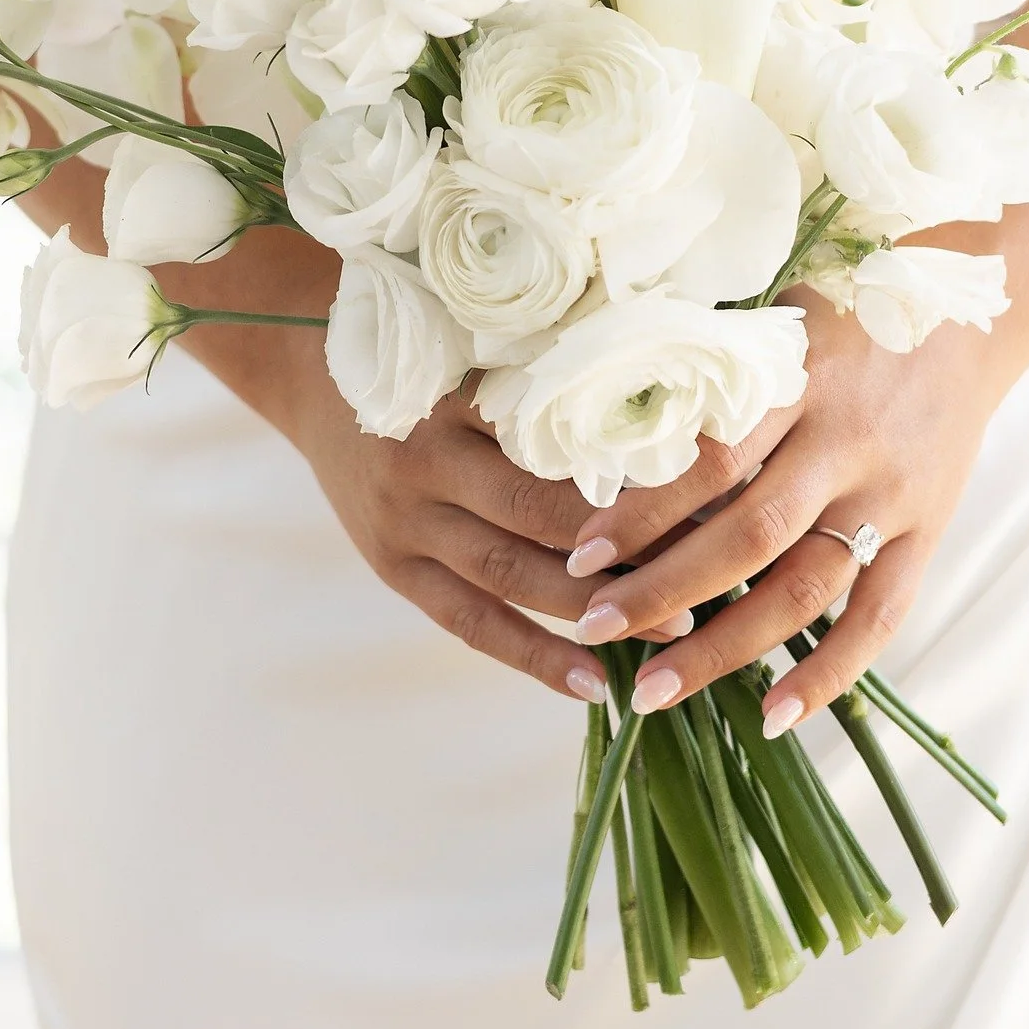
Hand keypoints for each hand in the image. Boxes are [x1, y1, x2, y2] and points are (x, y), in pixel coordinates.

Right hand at [281, 327, 692, 702]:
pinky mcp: (395, 568)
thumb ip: (561, 373)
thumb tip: (682, 412)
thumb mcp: (487, 342)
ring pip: (512, 575)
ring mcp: (406, 521)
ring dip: (596, 610)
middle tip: (716, 565)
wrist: (309, 371)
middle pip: (542, 511)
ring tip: (676, 631)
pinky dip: (533, 656)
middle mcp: (428, 458)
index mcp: (462, 391)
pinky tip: (592, 686)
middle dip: (633, 544)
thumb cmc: (428, 347)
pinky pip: (471, 623)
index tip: (720, 483)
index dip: (641, 465)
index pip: (565, 437)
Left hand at [565, 290, 1006, 732]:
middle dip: (663, 593)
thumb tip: (610, 446)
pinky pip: (879, 617)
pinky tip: (774, 717)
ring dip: (725, 648)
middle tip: (594, 631)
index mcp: (798, 384)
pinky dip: (828, 674)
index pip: (711, 463)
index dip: (643, 516)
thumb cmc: (846, 315)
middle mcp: (845, 446)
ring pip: (803, 589)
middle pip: (748, 537)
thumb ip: (712, 384)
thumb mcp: (774, 326)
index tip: (582, 558)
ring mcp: (890, 497)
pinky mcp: (925, 533)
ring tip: (653, 690)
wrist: (972, 318)